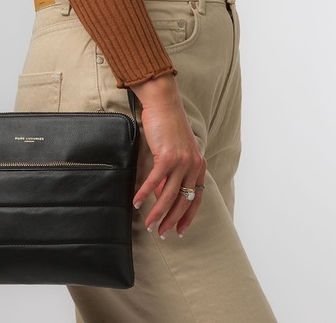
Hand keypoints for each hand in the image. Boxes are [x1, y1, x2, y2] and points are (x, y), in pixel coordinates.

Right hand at [130, 75, 206, 237]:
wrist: (164, 103)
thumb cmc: (168, 125)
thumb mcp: (177, 151)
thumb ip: (174, 172)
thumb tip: (163, 194)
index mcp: (199, 164)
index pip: (197, 198)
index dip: (188, 217)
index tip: (180, 231)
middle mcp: (194, 165)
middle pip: (183, 201)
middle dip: (172, 220)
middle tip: (161, 232)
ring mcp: (182, 161)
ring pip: (169, 195)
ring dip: (158, 213)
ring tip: (149, 224)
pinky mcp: (167, 156)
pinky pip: (154, 181)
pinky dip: (144, 194)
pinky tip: (136, 202)